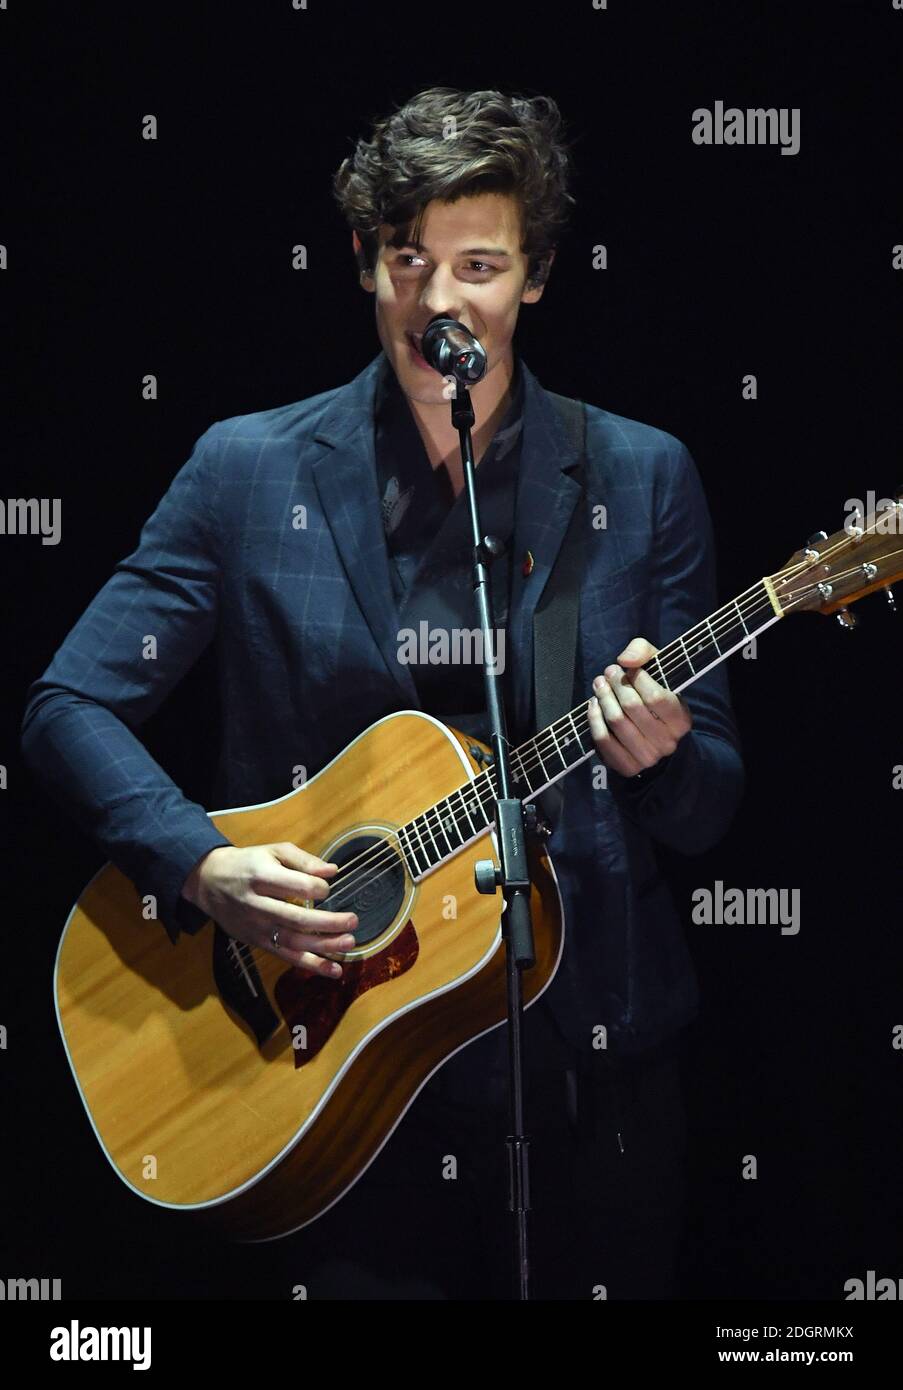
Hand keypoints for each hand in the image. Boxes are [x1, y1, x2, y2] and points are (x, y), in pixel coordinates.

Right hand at [180, 842, 357, 977]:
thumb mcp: (273, 851)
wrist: (209, 882)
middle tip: (353, 921)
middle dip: (328, 923)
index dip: (319, 888)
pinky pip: (287, 957)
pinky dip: (311, 965)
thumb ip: (303, 860)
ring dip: (324, 946)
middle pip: (297, 918)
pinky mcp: (258, 943)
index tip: (326, 888)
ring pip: (293, 942)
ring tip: (349, 943)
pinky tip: (333, 970)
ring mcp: (257, 927)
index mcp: (262, 876)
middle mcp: (258, 905)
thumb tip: (333, 871)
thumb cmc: (248, 864)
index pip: (297, 886)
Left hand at [587, 637, 692, 777]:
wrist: (655, 738)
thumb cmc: (656, 696)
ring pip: (616, 722)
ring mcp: (647, 757)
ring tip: (599, 685)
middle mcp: (667, 742)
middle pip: (632, 707)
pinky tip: (594, 705)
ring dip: (603, 698)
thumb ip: (644, 653)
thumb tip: (625, 660)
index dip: (637, 678)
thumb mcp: (658, 670)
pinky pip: (603, 740)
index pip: (656, 697)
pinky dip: (594, 719)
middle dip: (615, 685)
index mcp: (681, 720)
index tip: (626, 668)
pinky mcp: (627, 766)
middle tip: (608, 672)